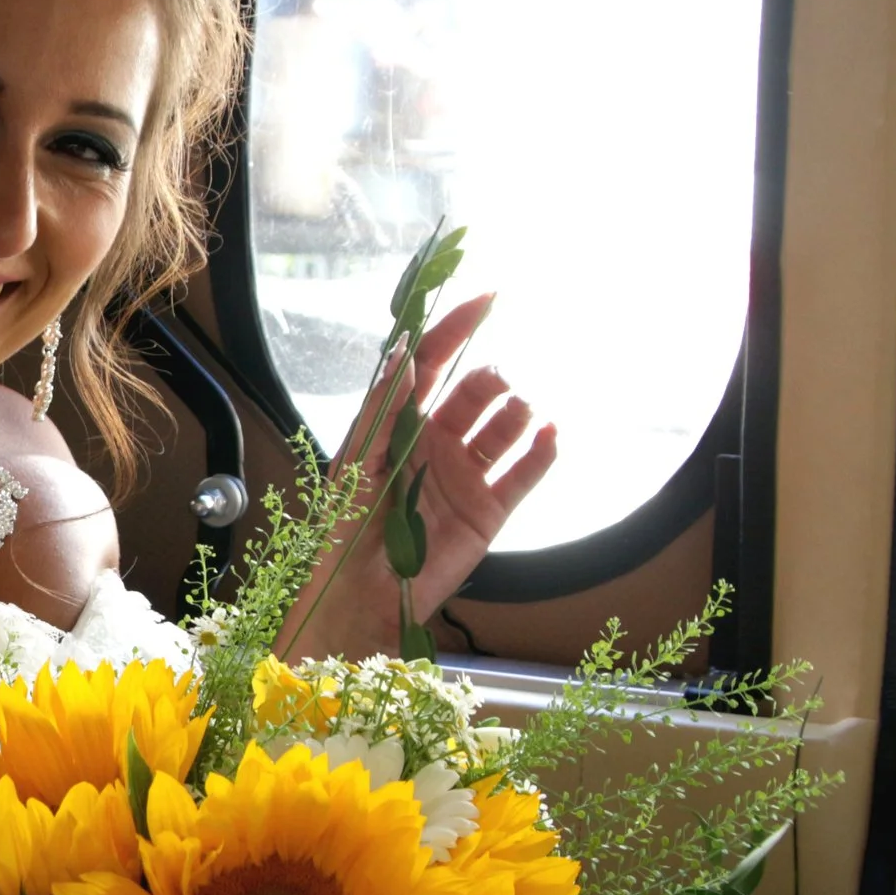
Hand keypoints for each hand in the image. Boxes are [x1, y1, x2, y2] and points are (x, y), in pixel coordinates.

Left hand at [301, 294, 557, 655]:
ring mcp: (465, 475)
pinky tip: (550, 433)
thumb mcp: (357, 460)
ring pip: (504, 428)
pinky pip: (525, 473)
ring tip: (518, 410)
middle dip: (488, 377)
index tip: (485, 299)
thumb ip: (384, 407)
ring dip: (517, 411)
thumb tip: (405, 349)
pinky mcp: (489, 510)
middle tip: (496, 380)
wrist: (361, 595)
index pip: (432, 365)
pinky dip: (543, 451)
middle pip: (473, 393)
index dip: (455, 329)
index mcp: (399, 425)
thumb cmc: (345, 529)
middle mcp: (435, 444)